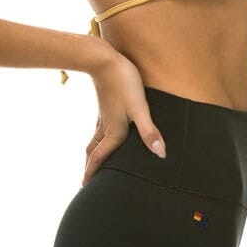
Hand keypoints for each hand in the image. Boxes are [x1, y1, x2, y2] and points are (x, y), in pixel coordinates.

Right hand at [82, 47, 166, 185]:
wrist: (102, 59)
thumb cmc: (123, 82)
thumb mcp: (140, 108)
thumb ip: (149, 132)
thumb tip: (161, 154)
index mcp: (113, 132)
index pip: (100, 158)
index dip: (92, 173)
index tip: (85, 187)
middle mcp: (106, 126)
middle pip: (93, 152)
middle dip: (89, 166)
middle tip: (86, 181)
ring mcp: (103, 115)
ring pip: (94, 140)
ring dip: (91, 153)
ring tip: (90, 160)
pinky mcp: (105, 105)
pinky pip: (98, 128)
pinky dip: (96, 138)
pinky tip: (101, 133)